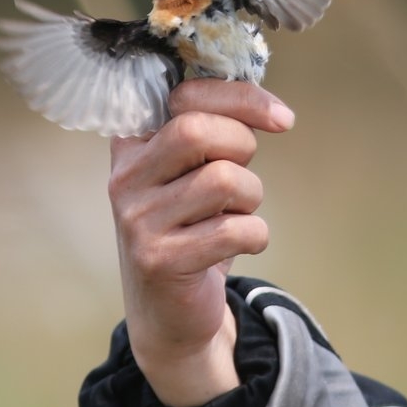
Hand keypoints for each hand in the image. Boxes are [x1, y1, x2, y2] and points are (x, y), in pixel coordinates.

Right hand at [107, 79, 294, 406]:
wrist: (170, 311)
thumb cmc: (194, 228)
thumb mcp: (200, 173)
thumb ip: (220, 133)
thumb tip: (273, 111)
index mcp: (133, 143)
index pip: (185, 96)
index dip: (241, 98)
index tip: (281, 118)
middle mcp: (125, 178)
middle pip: (196, 130)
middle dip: (242, 146)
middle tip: (244, 175)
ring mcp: (137, 220)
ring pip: (222, 179)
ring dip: (251, 197)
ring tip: (238, 215)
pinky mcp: (159, 260)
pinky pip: (234, 230)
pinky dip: (256, 235)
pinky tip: (241, 244)